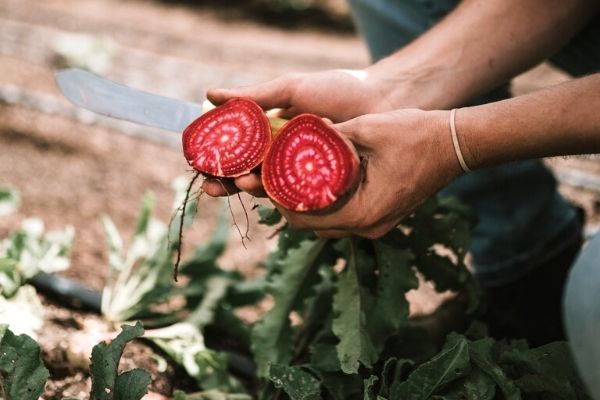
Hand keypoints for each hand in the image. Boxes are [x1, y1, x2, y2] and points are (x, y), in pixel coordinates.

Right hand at [202, 69, 395, 196]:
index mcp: (271, 134)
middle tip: (213, 186)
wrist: (381, 100)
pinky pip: (299, 197)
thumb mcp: (291, 89)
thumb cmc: (337, 91)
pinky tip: (276, 197)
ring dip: (253, 190)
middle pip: (248, 175)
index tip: (200, 165)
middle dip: (228, 183)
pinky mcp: (323, 187)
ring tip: (245, 184)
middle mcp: (283, 156)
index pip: (236, 152)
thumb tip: (209, 94)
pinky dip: (285, 199)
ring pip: (270, 189)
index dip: (217, 160)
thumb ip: (253, 96)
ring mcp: (303, 174)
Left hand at [276, 109, 462, 238]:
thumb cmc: (416, 134)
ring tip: (287, 180)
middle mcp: (368, 226)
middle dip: (288, 204)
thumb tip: (293, 132)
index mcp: (363, 212)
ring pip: (326, 224)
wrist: (455, 144)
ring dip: (305, 206)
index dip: (279, 199)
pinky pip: (343, 217)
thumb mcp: (366, 129)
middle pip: (312, 226)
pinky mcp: (381, 217)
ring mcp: (376, 224)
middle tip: (269, 179)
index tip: (263, 178)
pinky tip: (315, 182)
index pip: (306, 217)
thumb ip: (328, 137)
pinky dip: (325, 204)